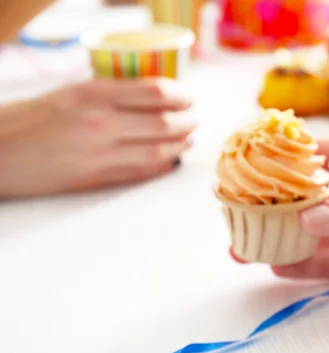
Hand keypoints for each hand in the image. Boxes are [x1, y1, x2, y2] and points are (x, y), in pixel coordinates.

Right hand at [0, 78, 195, 197]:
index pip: (155, 92)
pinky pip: (142, 173)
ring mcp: (100, 154)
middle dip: (189, 122)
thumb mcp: (70, 92)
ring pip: (160, 152)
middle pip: (166, 124)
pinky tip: (170, 160)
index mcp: (93, 94)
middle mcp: (101, 123)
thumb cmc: (30, 118)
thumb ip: (109, 93)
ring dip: (181, 146)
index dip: (181, 95)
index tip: (189, 97)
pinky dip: (163, 166)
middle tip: (195, 120)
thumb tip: (151, 98)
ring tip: (188, 140)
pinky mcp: (96, 179)